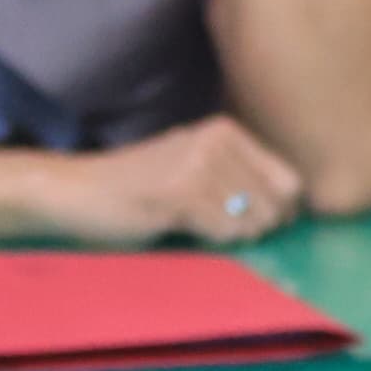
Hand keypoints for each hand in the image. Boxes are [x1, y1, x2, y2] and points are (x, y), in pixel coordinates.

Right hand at [34, 115, 308, 246]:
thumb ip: (239, 178)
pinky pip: (226, 231)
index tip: (252, 221)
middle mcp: (218, 141)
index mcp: (226, 131)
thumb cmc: (139, 186)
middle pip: (277, 204)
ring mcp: (200, 165)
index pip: (290, 180)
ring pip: (253, 221)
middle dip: (257, 226)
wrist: (79, 191)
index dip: (280, 210)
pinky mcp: (181, 194)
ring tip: (196, 223)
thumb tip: (292, 210)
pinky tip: (183, 226)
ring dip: (231, 235)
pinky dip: (213, 239)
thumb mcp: (195, 167)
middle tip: (217, 226)